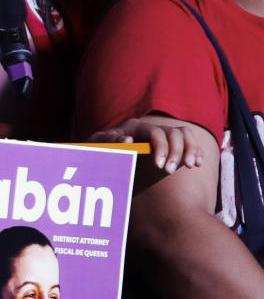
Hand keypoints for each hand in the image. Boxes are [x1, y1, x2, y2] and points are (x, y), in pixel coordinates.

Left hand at [88, 117, 203, 173]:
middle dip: (176, 152)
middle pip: (174, 133)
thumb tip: (128, 140)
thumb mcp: (100, 143)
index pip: (155, 132)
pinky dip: (195, 150)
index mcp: (135, 126)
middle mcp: (151, 127)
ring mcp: (161, 134)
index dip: (161, 147)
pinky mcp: (169, 143)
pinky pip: (188, 141)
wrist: (104, 148)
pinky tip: (197, 163)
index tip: (159, 167)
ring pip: (184, 134)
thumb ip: (110, 141)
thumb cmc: (100, 146)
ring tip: (190, 166)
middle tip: (168, 172)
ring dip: (191, 149)